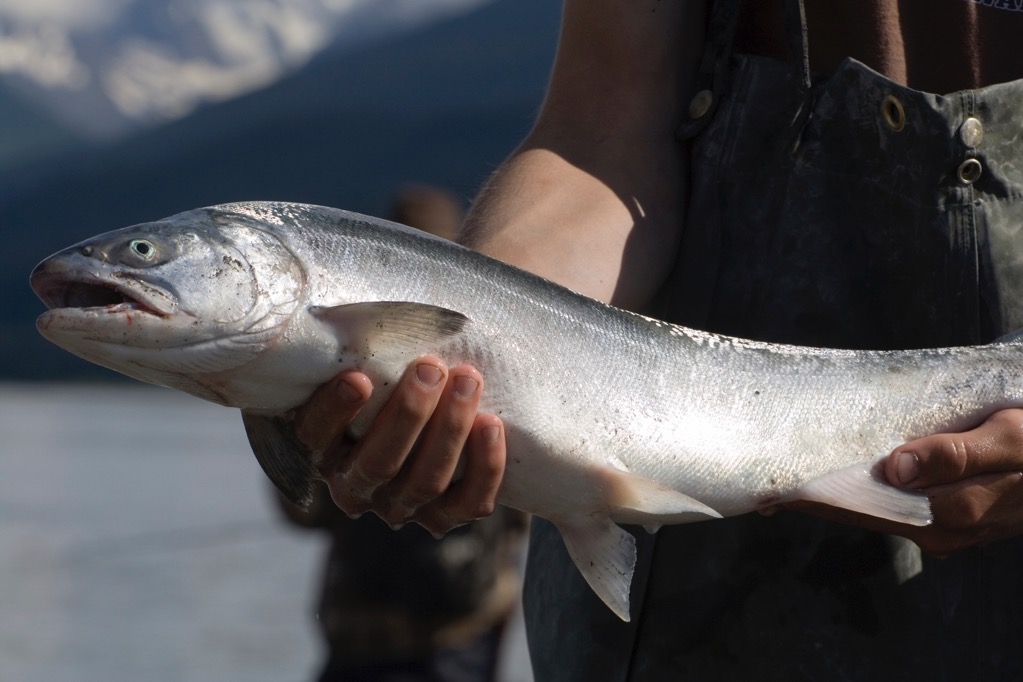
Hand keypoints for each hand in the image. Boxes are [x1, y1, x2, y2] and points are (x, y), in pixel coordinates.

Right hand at [294, 356, 505, 535]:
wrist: (441, 415)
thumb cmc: (393, 379)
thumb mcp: (368, 365)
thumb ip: (359, 346)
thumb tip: (352, 306)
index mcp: (326, 451)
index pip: (316, 438)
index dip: (333, 412)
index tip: (357, 377)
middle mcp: (357, 487)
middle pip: (379, 463)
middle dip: (408, 414)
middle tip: (431, 367)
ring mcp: (403, 507)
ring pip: (426, 482)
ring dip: (450, 428)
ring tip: (468, 380)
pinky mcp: (446, 517)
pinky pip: (469, 502)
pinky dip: (485, 465)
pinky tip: (492, 424)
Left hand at [785, 409, 1022, 556]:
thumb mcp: (1008, 440)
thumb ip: (956, 455)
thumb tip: (898, 467)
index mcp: (950, 513)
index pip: (866, 507)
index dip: (819, 498)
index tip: (777, 489)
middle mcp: (941, 529)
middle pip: (864, 512)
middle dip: (818, 498)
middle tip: (770, 480)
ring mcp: (945, 526)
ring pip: (877, 509)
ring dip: (838, 494)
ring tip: (794, 475)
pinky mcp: (950, 515)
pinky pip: (896, 504)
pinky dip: (865, 491)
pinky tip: (842, 476)